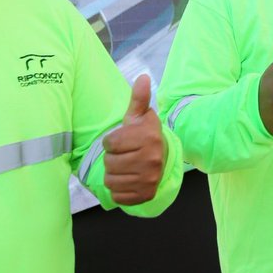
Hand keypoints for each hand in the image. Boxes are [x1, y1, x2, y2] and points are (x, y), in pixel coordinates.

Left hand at [103, 75, 166, 204]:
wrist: (163, 159)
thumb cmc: (144, 135)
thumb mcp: (140, 116)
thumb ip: (138, 98)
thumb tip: (142, 77)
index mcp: (148, 138)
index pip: (110, 143)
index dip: (111, 142)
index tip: (122, 140)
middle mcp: (151, 159)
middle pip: (109, 163)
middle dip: (112, 159)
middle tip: (125, 154)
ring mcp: (149, 179)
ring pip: (110, 180)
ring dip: (114, 174)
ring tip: (126, 167)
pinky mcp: (145, 195)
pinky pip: (117, 196)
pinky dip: (119, 190)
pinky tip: (128, 180)